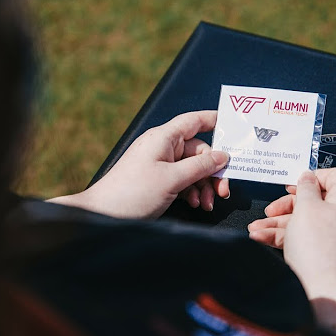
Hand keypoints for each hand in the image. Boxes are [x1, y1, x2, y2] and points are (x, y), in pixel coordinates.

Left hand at [47, 110, 229, 218]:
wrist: (102, 215)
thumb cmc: (131, 193)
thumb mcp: (172, 179)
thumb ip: (200, 166)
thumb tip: (222, 156)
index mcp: (163, 138)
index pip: (194, 121)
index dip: (214, 120)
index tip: (234, 126)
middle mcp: (162, 148)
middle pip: (199, 151)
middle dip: (213, 171)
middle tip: (222, 190)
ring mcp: (159, 164)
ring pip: (193, 168)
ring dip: (204, 185)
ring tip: (207, 203)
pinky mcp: (157, 181)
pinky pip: (183, 180)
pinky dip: (192, 191)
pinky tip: (196, 203)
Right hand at [250, 170, 335, 335]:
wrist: (323, 288)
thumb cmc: (317, 244)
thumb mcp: (306, 206)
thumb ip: (306, 187)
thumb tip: (308, 177)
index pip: (334, 176)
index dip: (311, 177)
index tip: (292, 184)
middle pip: (315, 200)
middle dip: (286, 205)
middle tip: (270, 209)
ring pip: (305, 221)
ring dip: (278, 223)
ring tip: (255, 229)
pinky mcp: (326, 252)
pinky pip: (305, 238)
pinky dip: (284, 237)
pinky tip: (261, 239)